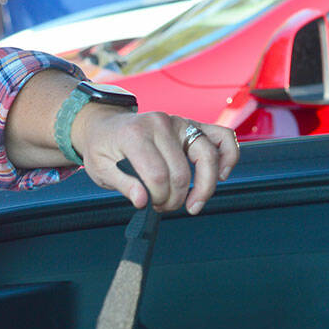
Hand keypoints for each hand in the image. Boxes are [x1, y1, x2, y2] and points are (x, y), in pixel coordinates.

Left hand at [73, 107, 237, 214]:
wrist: (104, 125)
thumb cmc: (102, 148)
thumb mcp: (100, 169)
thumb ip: (123, 185)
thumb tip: (142, 201)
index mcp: (135, 134)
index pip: (157, 175)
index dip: (158, 198)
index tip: (151, 205)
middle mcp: (160, 124)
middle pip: (182, 172)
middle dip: (176, 198)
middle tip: (163, 206)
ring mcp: (178, 121)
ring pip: (208, 155)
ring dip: (205, 186)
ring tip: (194, 203)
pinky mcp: (191, 123)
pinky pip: (222, 136)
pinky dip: (228, 156)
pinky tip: (221, 175)